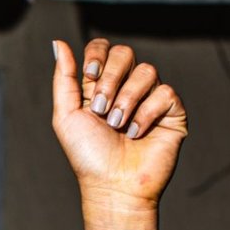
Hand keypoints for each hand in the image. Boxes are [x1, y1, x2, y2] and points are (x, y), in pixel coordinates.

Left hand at [52, 39, 187, 208]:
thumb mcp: (66, 116)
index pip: (103, 48)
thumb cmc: (88, 156)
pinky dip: (146, 114)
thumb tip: (58, 43)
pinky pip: (165, 93)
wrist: (112, 185)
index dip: (97, 55)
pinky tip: (136, 133)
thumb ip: (63, 79)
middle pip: (125, 54)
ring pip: (146, 71)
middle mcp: (126, 88)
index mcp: (101, 86)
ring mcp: (150, 98)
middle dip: (110, 80)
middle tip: (101, 110)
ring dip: (126, 100)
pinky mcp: (172, 112)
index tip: (89, 76)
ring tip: (118, 126)